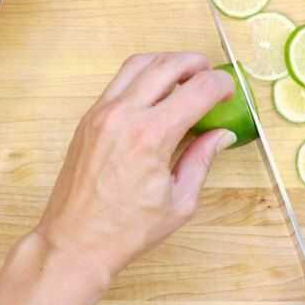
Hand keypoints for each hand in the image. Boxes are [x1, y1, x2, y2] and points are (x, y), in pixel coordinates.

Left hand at [35, 52, 235, 282]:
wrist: (74, 242)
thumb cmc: (127, 229)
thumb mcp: (180, 201)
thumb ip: (202, 159)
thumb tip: (222, 134)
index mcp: (151, 136)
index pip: (197, 90)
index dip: (221, 84)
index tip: (229, 90)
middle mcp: (124, 114)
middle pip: (167, 64)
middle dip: (196, 63)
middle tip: (211, 74)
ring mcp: (101, 112)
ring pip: (139, 63)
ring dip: (167, 62)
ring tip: (185, 75)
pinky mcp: (89, 118)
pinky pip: (119, 81)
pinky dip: (143, 76)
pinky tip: (156, 93)